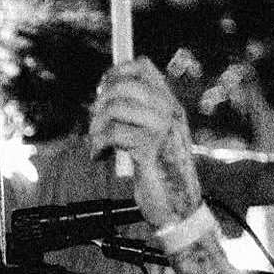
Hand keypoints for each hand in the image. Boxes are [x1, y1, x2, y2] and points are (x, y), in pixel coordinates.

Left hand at [90, 58, 203, 231]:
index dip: (117, 72)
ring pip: (116, 108)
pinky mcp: (150, 148)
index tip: (102, 89)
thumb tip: (105, 95)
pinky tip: (100, 155)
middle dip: (101, 102)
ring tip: (97, 143)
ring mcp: (161, 129)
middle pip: (124, 85)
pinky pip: (113, 133)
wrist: (178, 206)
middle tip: (96, 124)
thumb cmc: (161, 173)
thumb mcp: (154, 137)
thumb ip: (138, 116)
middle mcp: (168, 112)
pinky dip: (98, 144)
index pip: (143, 67)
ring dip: (97, 126)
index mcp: (170, 105)